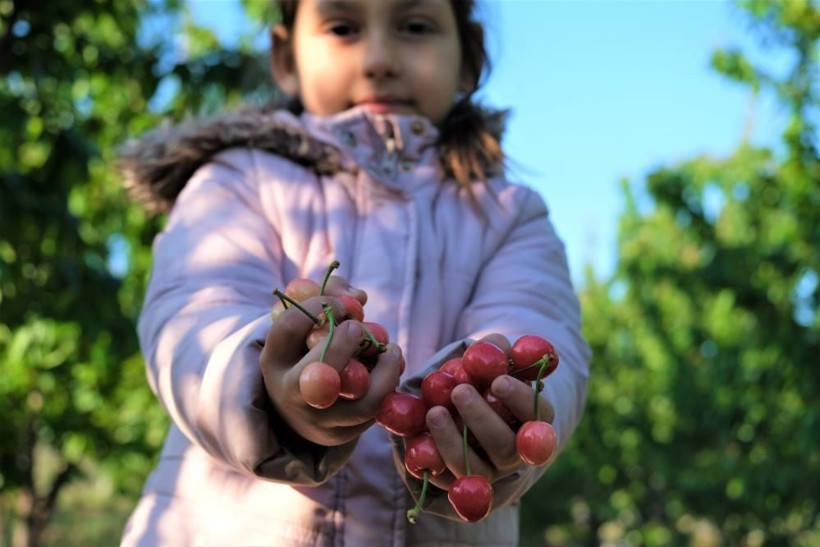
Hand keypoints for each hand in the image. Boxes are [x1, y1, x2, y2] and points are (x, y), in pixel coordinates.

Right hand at [260, 280, 402, 446]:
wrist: (296, 408)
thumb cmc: (306, 352)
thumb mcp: (306, 324)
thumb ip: (330, 295)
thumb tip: (359, 297)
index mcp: (273, 360)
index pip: (290, 328)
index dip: (318, 306)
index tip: (339, 304)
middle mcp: (289, 393)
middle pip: (319, 372)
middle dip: (343, 345)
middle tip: (358, 328)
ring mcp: (316, 419)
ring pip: (358, 401)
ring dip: (384, 372)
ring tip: (391, 350)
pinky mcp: (340, 434)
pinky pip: (373, 412)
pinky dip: (388, 387)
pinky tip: (391, 367)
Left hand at [422, 334, 554, 489]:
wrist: (453, 408)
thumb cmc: (480, 379)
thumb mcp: (489, 360)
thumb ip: (495, 350)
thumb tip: (497, 346)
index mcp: (531, 423)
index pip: (539, 416)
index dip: (520, 400)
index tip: (497, 381)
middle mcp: (514, 454)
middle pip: (505, 446)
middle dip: (481, 418)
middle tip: (459, 391)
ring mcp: (487, 473)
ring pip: (475, 468)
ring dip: (452, 440)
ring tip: (434, 411)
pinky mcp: (459, 484)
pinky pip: (446, 481)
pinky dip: (431, 461)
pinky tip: (417, 438)